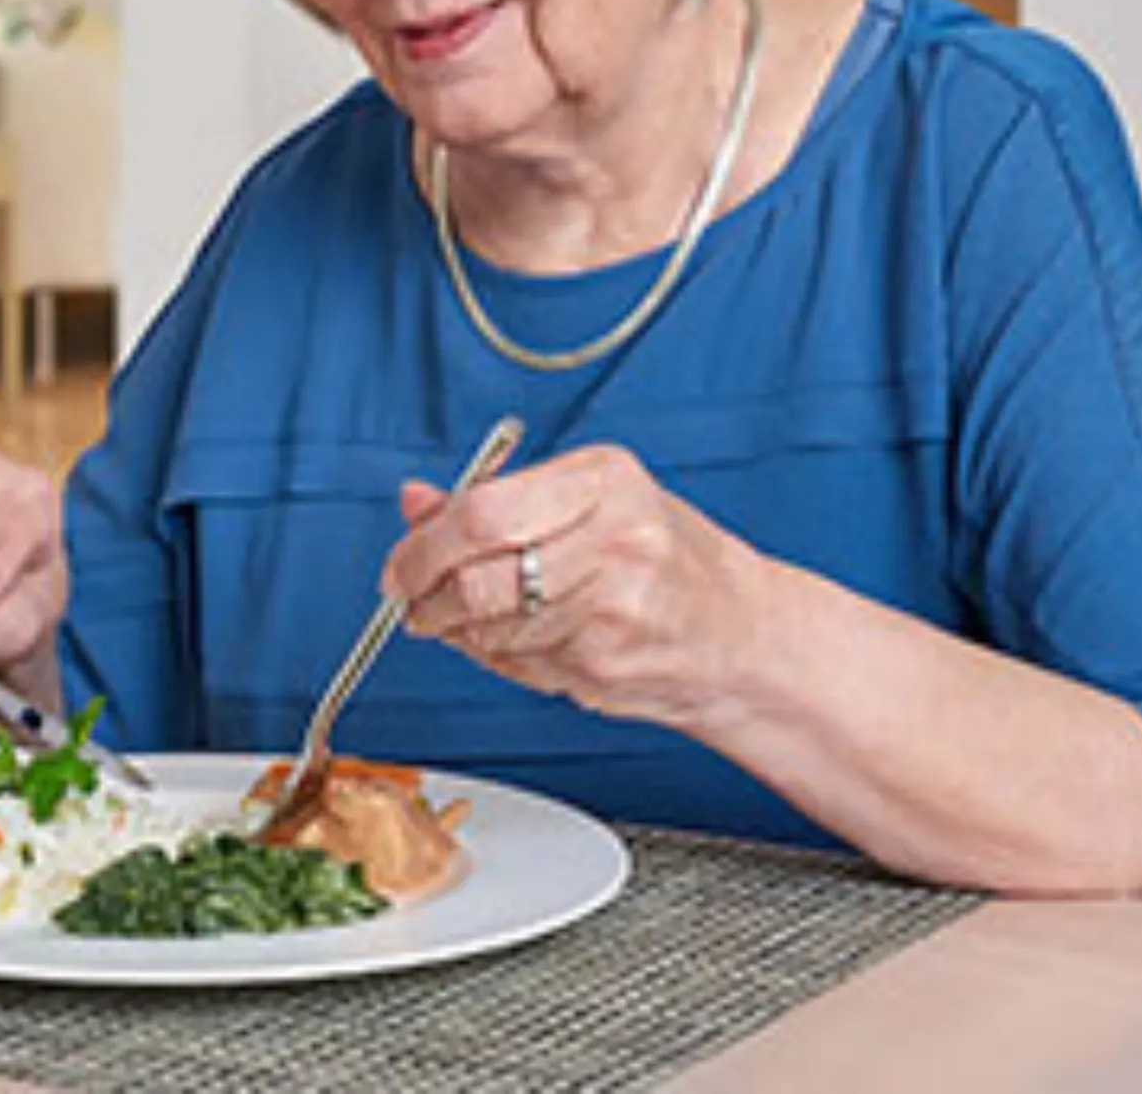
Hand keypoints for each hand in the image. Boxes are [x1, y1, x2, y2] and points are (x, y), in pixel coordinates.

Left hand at [381, 443, 770, 729]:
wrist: (740, 634)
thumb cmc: (661, 557)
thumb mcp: (587, 501)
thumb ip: (494, 501)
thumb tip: (414, 501)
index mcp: (603, 480)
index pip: (482, 512)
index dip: (422, 548)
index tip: (401, 568)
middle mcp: (614, 537)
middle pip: (476, 577)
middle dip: (426, 600)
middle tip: (414, 605)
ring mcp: (614, 605)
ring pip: (490, 628)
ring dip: (463, 633)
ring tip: (482, 620)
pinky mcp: (607, 661)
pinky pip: (518, 662)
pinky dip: (504, 657)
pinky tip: (532, 641)